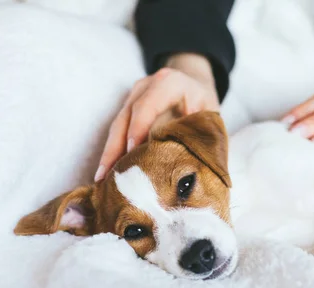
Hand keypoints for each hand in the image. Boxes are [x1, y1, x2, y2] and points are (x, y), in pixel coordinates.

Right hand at [95, 53, 218, 180]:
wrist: (194, 82)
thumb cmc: (204, 103)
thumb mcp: (210, 114)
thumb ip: (200, 133)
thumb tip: (194, 166)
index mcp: (170, 83)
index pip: (148, 105)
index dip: (138, 128)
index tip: (132, 151)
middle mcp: (146, 86)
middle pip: (126, 117)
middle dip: (115, 148)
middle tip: (108, 176)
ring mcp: (133, 95)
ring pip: (117, 125)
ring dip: (109, 153)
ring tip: (103, 179)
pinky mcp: (127, 106)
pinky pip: (118, 130)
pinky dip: (114, 150)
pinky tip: (109, 171)